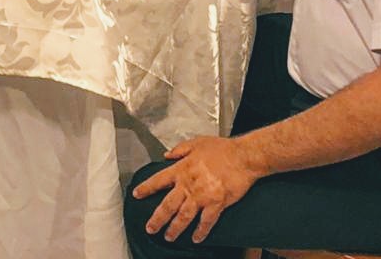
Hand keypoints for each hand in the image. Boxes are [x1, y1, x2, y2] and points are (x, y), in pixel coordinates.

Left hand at [132, 136, 263, 243]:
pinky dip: (200, 231)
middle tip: (150, 228)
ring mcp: (202, 196)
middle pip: (168, 205)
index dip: (146, 188)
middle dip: (157, 218)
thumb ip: (179, 149)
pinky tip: (196, 238)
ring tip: (168, 237)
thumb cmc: (222, 149)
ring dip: (174, 229)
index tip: (137, 195)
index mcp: (182, 168)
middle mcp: (189, 184)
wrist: (243, 157)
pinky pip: (206, 222)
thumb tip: (166, 155)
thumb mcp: (196, 142)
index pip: (158, 180)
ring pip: (183, 217)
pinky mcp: (217, 204)